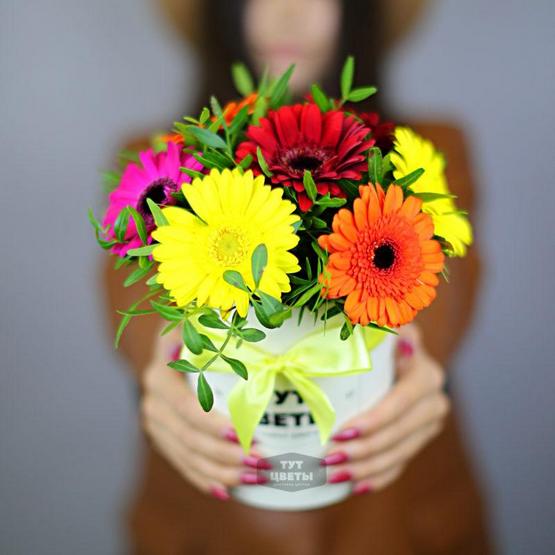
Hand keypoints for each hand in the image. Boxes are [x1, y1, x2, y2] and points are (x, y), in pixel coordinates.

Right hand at [140, 326, 268, 500]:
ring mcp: (156, 422)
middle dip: (226, 456)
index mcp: (161, 373)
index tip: (243, 435)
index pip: (186, 408)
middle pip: (188, 438)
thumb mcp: (202, 317)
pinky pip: (182, 464)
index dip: (213, 425)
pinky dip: (204, 479)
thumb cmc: (197, 326)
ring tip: (256, 477)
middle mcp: (153, 401)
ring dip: (221, 472)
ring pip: (187, 456)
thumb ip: (217, 321)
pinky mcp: (163, 436)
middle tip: (262, 462)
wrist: (173, 341)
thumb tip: (253, 321)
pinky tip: (226, 491)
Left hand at [322, 323, 449, 494]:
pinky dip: (377, 477)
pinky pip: (400, 465)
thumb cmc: (380, 338)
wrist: (400, 354)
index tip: (340, 434)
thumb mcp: (385, 327)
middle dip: (362, 451)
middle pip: (397, 435)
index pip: (398, 404)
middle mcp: (434, 401)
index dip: (372, 422)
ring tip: (332, 474)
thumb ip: (388, 325)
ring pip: (398, 454)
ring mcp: (429, 424)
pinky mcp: (420, 439)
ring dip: (364, 469)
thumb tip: (401, 339)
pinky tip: (354, 485)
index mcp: (425, 375)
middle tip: (328, 459)